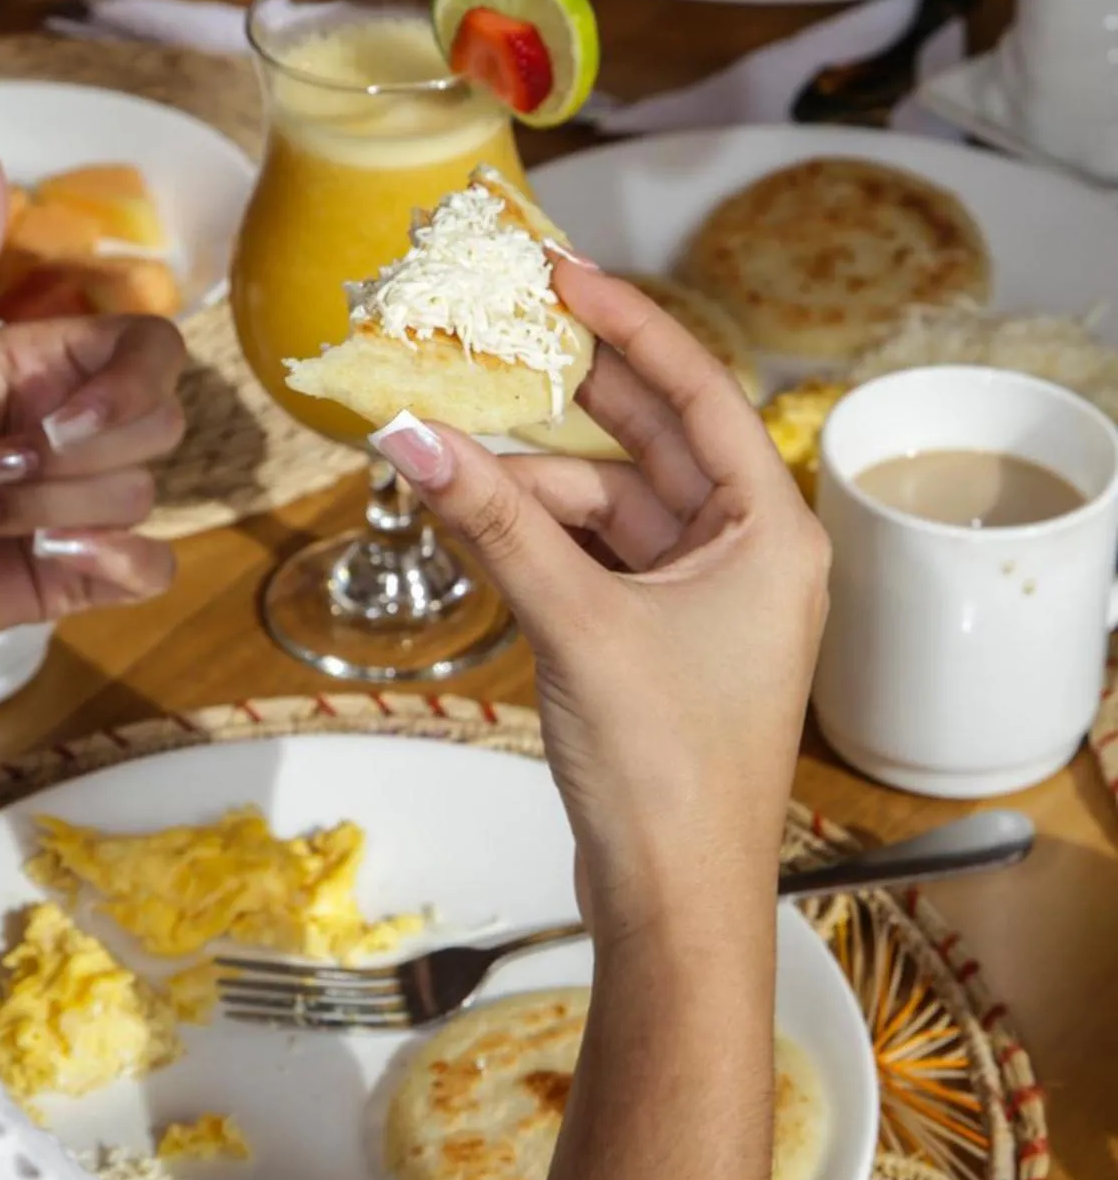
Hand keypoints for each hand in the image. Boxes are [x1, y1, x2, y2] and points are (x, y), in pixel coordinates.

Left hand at [0, 135, 184, 685]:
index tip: (59, 416)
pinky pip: (149, 567)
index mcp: (39, 370)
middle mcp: (66, 433)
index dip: (129, 385)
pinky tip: (46, 560)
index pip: (151, 352)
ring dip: (46, 513)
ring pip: (141, 497)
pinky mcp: (71, 575)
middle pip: (159, 425)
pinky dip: (112, 563)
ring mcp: (72, 505)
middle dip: (70, 459)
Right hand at [372, 263, 829, 948]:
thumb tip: (409, 435)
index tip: (566, 274)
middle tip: (498, 337)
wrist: (674, 905)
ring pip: (605, 506)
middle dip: (571, 397)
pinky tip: (472, 520)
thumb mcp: (575, 623)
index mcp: (770, 533)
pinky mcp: (654, 641)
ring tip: (448, 463)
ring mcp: (700, 600)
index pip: (700, 392)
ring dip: (530, 488)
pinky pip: (589, 559)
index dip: (632, 325)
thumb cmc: (667, 773)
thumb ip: (491, 521)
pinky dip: (533, 540)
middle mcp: (745, 555)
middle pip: (650, 441)